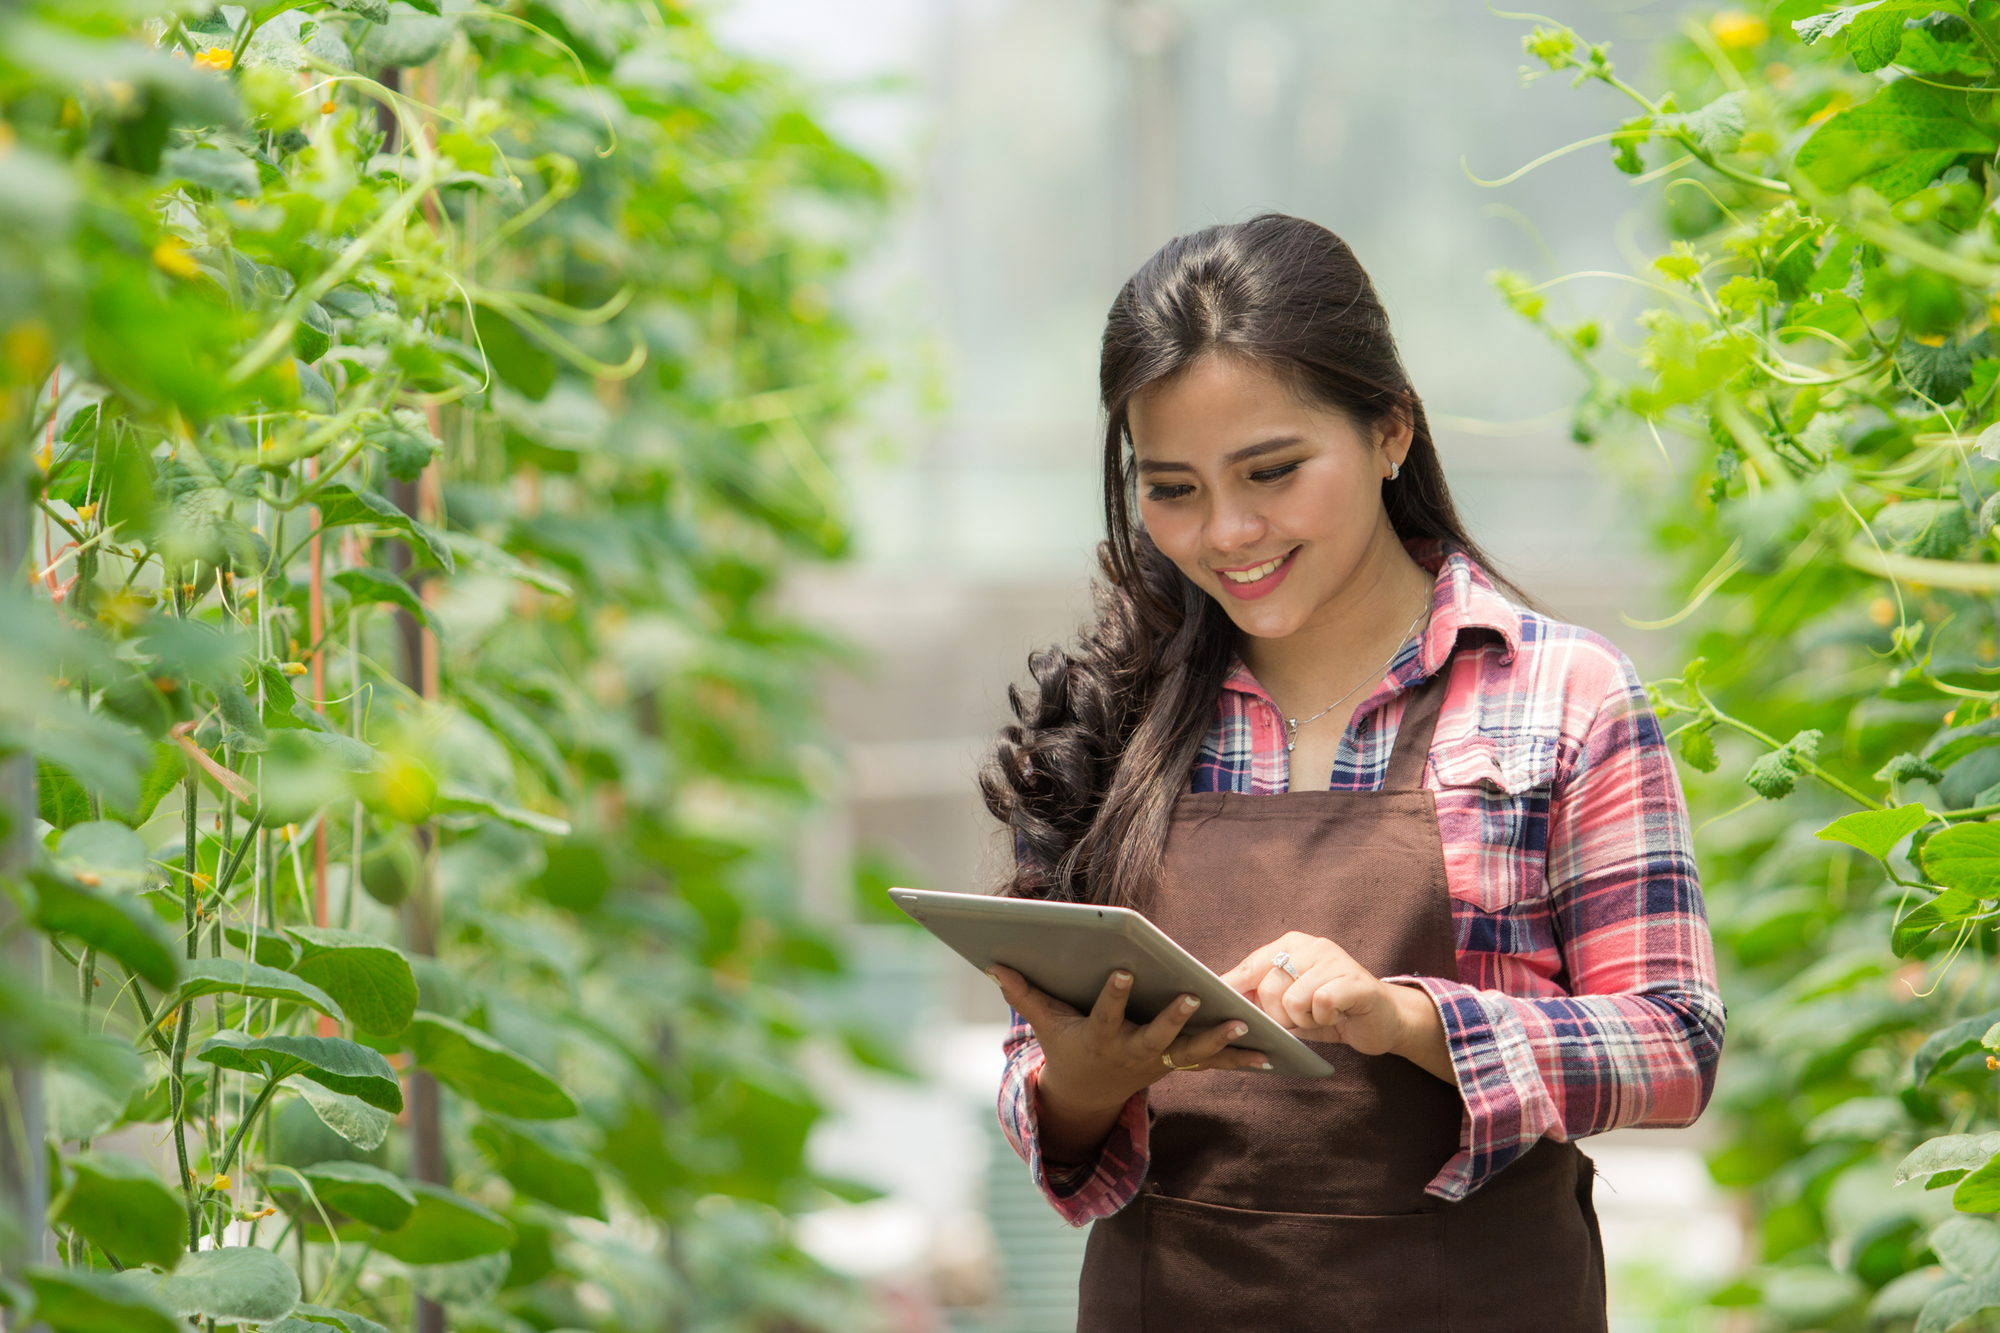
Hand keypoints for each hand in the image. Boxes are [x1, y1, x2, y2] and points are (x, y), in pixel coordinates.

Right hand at [989, 964, 1268, 1163]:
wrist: (1088, 1095)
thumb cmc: (1067, 1046)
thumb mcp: (1046, 1024)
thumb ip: (1024, 993)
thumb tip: (991, 963)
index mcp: (1100, 1038)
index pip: (1106, 1014)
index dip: (1113, 995)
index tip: (1122, 970)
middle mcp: (1131, 1053)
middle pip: (1156, 1037)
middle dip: (1174, 1018)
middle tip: (1193, 997)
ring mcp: (1158, 1063)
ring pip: (1191, 1054)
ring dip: (1218, 1041)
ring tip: (1242, 1024)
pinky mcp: (1178, 1067)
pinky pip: (1212, 1064)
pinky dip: (1239, 1058)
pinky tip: (1270, 1053)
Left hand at [1218, 931, 1453, 1082]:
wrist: (1383, 1020)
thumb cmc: (1330, 1011)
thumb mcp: (1291, 1002)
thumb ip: (1262, 996)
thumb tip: (1222, 1000)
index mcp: (1291, 945)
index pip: (1250, 966)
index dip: (1232, 987)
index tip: (1212, 1000)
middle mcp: (1312, 945)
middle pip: (1269, 988)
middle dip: (1279, 1016)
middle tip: (1301, 1019)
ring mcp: (1335, 960)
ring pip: (1293, 999)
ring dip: (1305, 1020)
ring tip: (1321, 1016)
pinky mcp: (1355, 980)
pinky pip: (1321, 1003)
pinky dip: (1324, 1019)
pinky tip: (1336, 1015)